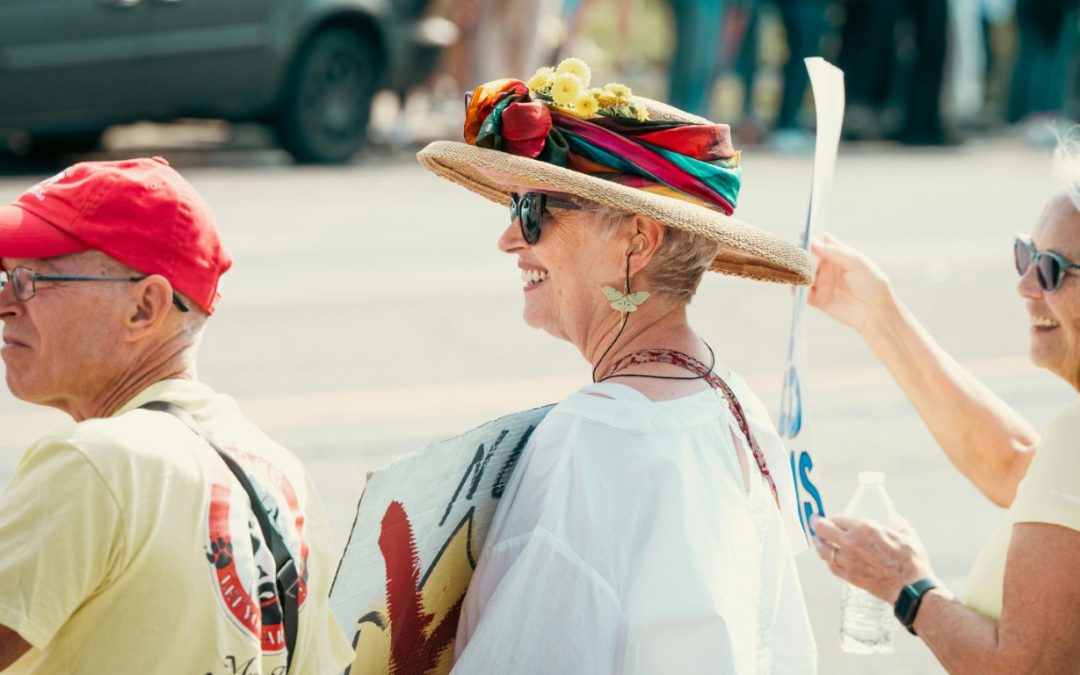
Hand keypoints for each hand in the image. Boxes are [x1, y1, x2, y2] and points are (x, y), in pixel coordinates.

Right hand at [808, 234, 894, 333]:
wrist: (875, 311)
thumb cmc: (871, 284)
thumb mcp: (856, 262)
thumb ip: (834, 252)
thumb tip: (814, 241)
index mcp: (839, 256)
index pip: (822, 243)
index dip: (812, 238)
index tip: (804, 235)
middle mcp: (828, 268)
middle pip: (809, 258)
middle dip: (802, 255)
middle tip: (798, 254)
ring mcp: (822, 284)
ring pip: (803, 274)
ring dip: (798, 271)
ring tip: (799, 270)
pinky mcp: (818, 300)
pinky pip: (802, 293)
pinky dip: (797, 290)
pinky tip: (800, 286)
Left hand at [811, 514, 934, 603]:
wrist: (911, 588)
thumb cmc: (910, 561)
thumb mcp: (906, 533)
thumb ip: (896, 522)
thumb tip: (894, 518)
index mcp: (864, 529)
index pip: (836, 518)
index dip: (831, 517)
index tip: (829, 517)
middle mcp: (851, 543)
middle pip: (822, 530)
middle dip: (816, 524)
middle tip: (815, 522)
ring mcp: (848, 561)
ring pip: (822, 549)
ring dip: (819, 543)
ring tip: (818, 540)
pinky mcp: (849, 576)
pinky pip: (830, 566)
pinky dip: (827, 560)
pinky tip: (829, 557)